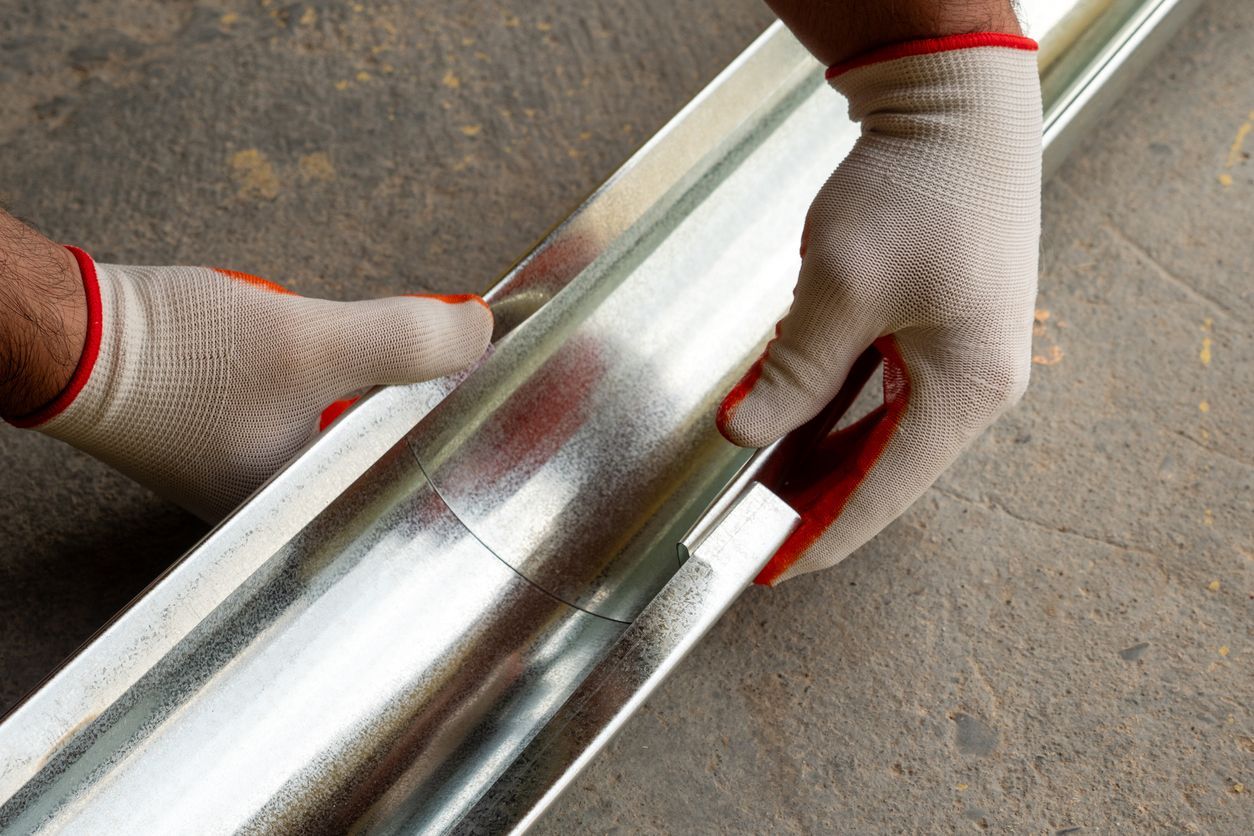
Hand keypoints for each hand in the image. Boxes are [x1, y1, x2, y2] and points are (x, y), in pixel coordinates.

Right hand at [9, 247, 491, 520]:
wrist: (72, 331)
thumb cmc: (172, 355)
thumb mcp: (310, 342)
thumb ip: (404, 341)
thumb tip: (480, 332)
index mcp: (298, 515)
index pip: (406, 491)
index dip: (452, 441)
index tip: (496, 407)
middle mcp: (277, 513)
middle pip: (379, 465)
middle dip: (411, 416)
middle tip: (452, 379)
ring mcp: (254, 479)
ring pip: (345, 437)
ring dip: (370, 396)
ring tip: (387, 368)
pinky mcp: (236, 443)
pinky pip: (310, 418)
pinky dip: (331, 387)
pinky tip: (334, 365)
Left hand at [717, 35, 1042, 584]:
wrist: (956, 110)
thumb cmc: (918, 190)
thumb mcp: (842, 289)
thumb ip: (794, 371)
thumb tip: (744, 431)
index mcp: (963, 391)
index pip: (879, 493)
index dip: (818, 534)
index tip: (766, 567)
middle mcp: (973, 387)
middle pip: (881, 471)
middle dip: (812, 502)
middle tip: (747, 531)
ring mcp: (960, 360)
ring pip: (878, 436)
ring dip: (818, 461)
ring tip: (757, 489)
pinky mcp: (939, 332)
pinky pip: (880, 397)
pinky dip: (832, 416)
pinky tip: (787, 426)